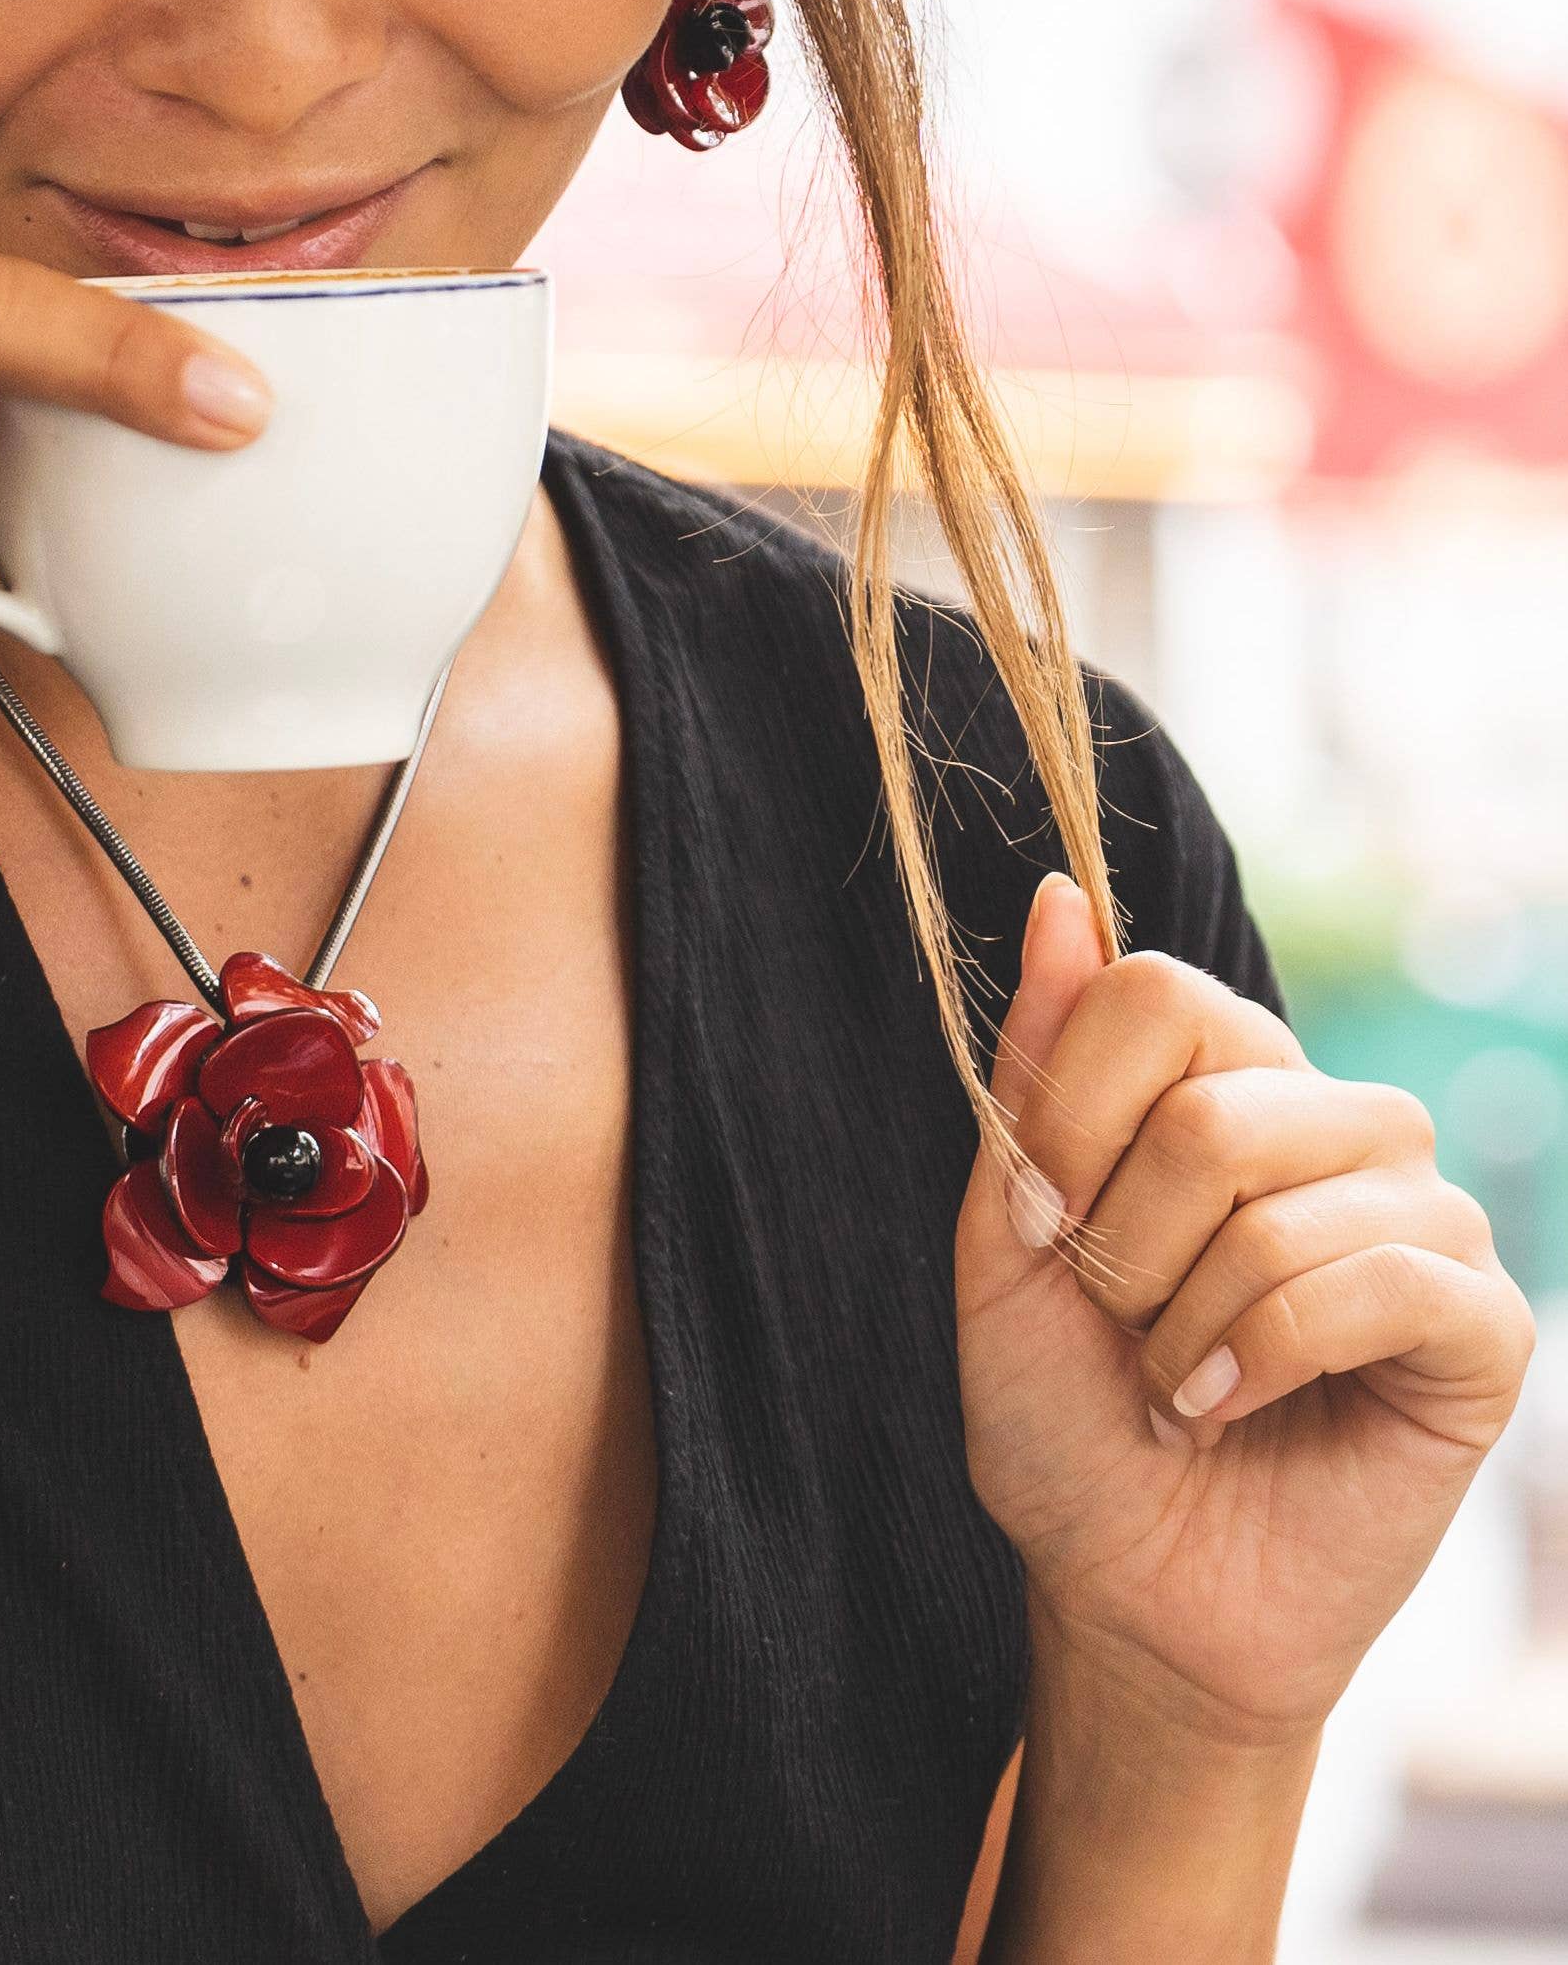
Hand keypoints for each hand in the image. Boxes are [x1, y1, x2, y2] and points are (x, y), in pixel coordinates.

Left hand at [956, 873, 1537, 1745]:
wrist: (1125, 1589)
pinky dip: (1264, 1358)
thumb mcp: (1005, 1232)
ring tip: (1176, 1381)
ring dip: (1185, 1317)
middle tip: (1120, 1324)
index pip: (1154, 989)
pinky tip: (1227, 1410)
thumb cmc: (1064, 1414)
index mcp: (1226, 1080)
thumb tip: (1060, 896)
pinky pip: (1378, 1281)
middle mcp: (1338, 1123)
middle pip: (1213, 1100)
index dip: (1069, 1114)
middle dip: (1120, 1241)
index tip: (1039, 1221)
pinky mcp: (1480, 1325)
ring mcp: (1422, 1217)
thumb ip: (1036, 1070)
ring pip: (1281, 1199)